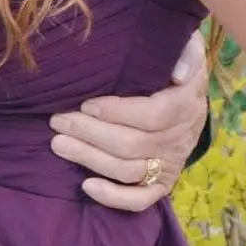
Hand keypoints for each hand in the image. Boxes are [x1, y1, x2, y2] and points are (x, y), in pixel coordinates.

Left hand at [49, 31, 210, 210]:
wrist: (188, 95)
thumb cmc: (173, 64)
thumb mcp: (185, 46)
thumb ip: (184, 51)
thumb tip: (179, 72)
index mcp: (185, 104)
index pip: (153, 115)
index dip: (118, 112)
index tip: (86, 104)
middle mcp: (179, 139)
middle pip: (133, 145)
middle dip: (90, 133)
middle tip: (57, 121)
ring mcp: (170, 163)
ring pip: (129, 170)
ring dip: (90, 159)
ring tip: (58, 144)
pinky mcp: (161, 182)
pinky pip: (141, 200)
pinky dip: (113, 197)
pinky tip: (86, 186)